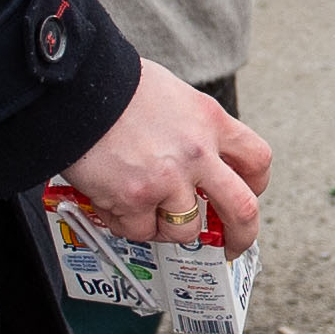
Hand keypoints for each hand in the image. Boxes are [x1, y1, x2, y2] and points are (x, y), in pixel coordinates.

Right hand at [59, 63, 272, 250]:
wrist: (77, 88)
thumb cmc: (116, 86)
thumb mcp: (173, 96)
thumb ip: (191, 130)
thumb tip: (196, 161)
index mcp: (210, 120)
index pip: (257, 159)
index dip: (256, 185)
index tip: (247, 194)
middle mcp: (197, 152)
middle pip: (242, 209)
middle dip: (241, 236)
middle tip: (231, 246)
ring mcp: (168, 179)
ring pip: (185, 229)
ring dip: (165, 227)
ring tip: (143, 207)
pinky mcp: (135, 199)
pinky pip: (139, 230)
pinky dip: (126, 223)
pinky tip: (112, 200)